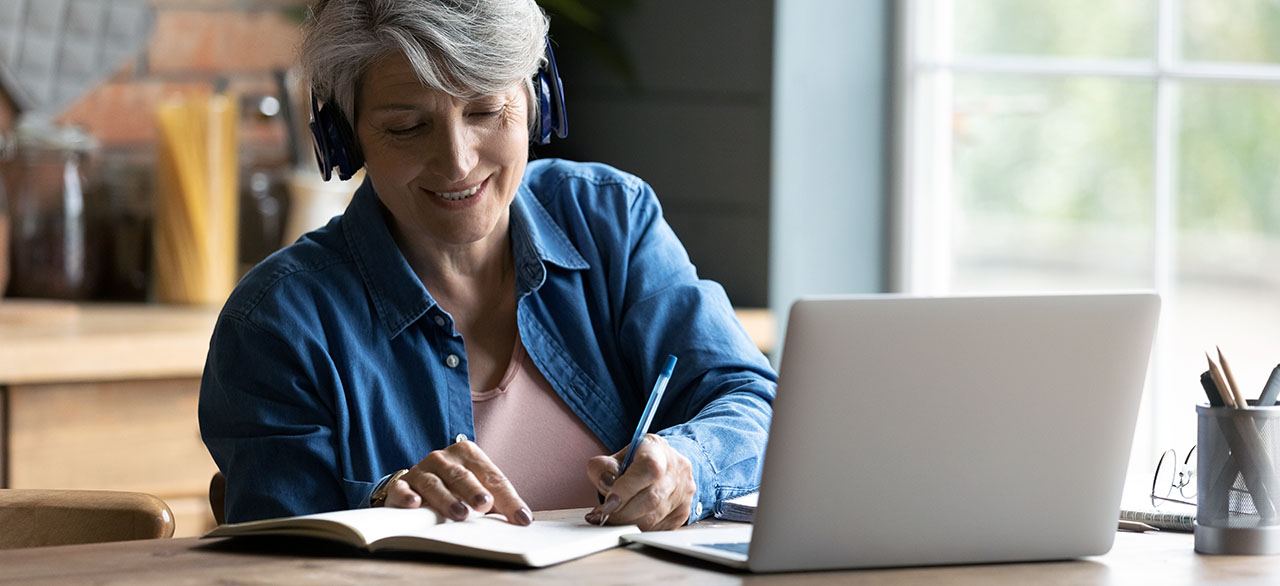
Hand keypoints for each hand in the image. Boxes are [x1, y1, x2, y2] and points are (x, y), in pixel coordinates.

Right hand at [382, 440, 532, 524]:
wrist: (416, 484)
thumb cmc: (455, 488)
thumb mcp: (478, 489)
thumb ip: (499, 501)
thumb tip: (523, 520)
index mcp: (468, 454)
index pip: (492, 477)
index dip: (509, 499)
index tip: (522, 519)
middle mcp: (444, 458)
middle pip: (462, 476)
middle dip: (474, 490)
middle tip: (485, 504)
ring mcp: (421, 470)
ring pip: (434, 483)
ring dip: (447, 499)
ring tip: (459, 514)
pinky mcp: (401, 484)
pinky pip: (402, 489)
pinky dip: (407, 495)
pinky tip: (414, 504)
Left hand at [584, 434, 694, 530]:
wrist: (662, 465)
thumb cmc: (636, 462)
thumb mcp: (615, 457)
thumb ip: (602, 468)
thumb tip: (605, 484)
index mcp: (658, 449)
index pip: (648, 468)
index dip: (627, 488)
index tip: (609, 502)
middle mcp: (676, 469)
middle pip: (651, 498)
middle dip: (622, 513)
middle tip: (603, 516)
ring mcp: (683, 492)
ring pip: (654, 517)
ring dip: (627, 524)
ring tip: (611, 520)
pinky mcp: (682, 512)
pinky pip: (658, 528)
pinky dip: (638, 530)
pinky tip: (627, 524)